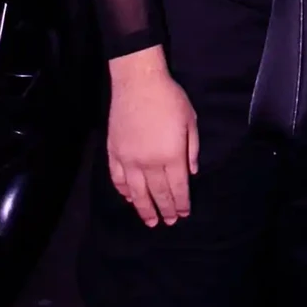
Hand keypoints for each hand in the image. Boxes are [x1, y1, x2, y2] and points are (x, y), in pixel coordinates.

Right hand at [107, 50, 198, 226]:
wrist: (138, 83)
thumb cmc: (169, 98)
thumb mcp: (190, 120)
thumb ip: (192, 149)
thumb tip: (192, 173)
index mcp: (171, 155)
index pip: (177, 187)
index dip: (181, 203)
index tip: (184, 214)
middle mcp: (149, 163)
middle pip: (158, 193)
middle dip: (165, 209)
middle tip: (169, 222)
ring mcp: (129, 160)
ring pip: (136, 192)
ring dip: (144, 208)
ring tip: (150, 221)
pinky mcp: (114, 153)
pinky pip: (118, 179)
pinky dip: (123, 191)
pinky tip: (129, 198)